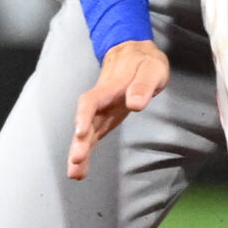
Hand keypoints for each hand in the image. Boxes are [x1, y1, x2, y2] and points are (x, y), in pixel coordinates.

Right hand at [70, 40, 168, 179]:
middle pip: (85, 121)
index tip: (80, 132)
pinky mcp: (104, 119)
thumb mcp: (151, 69)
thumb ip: (143, 85)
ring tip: (75, 173)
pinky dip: (87, 151)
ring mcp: (100, 111)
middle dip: (80, 141)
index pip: (92, 101)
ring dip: (80, 151)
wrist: (134, 53)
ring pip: (86, 132)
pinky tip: (81, 170)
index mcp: (110, 87)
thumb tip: (135, 104)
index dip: (84, 115)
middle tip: (76, 160)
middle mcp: (100, 101)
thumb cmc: (144, 62)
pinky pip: (92, 136)